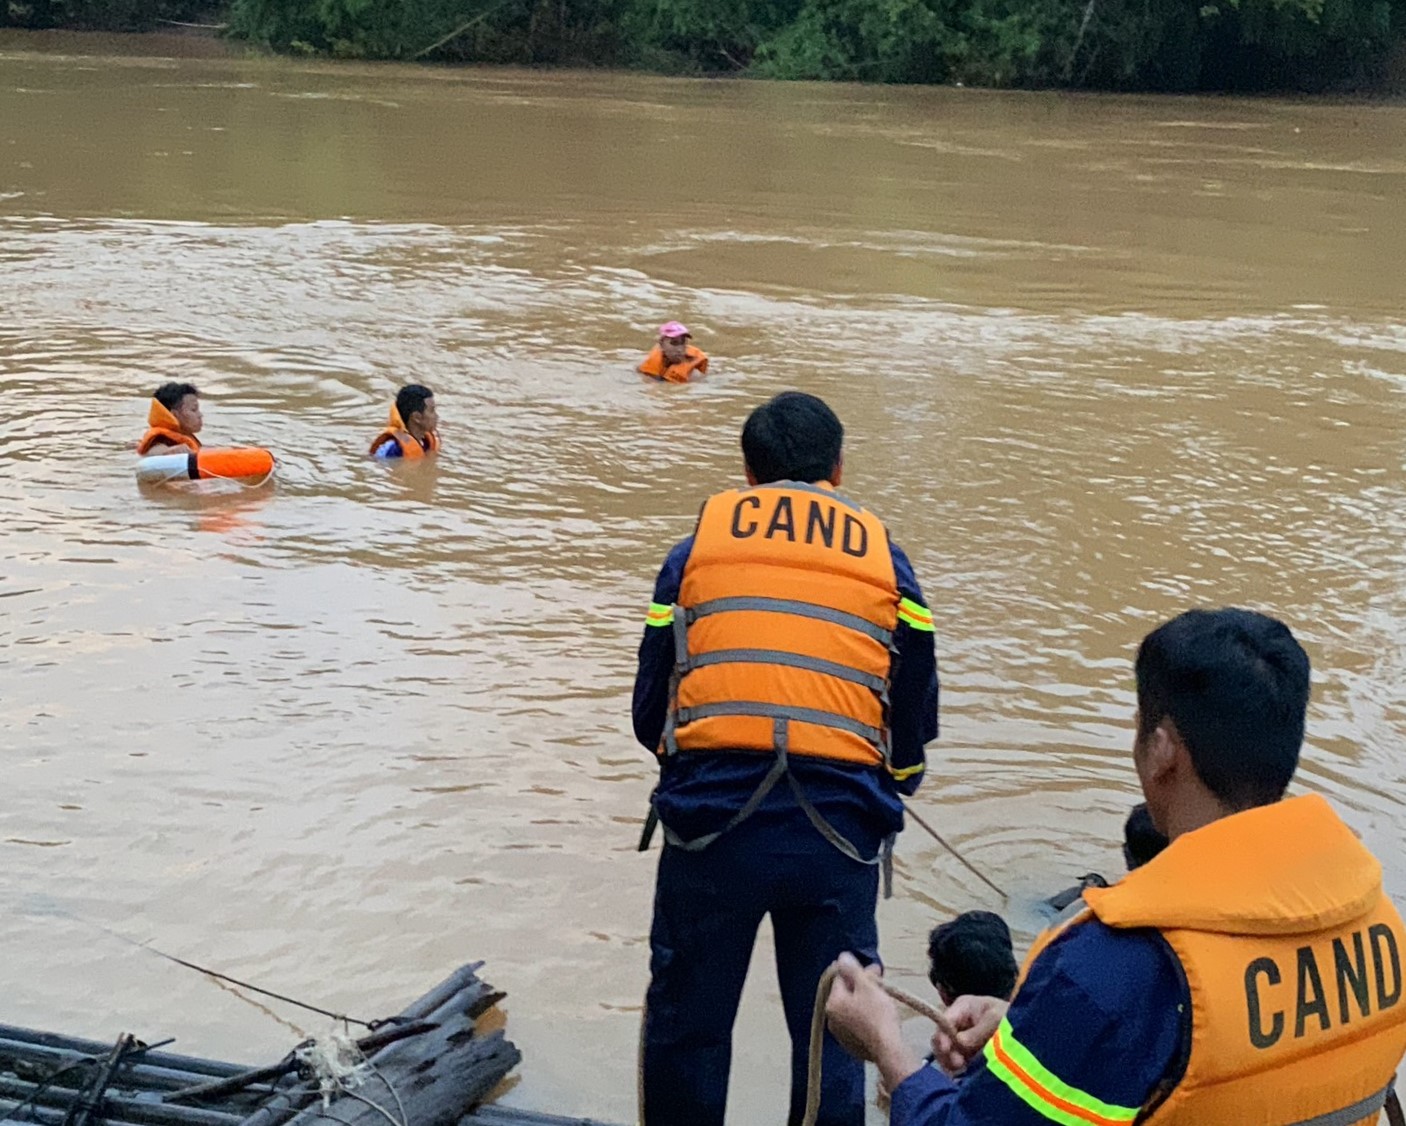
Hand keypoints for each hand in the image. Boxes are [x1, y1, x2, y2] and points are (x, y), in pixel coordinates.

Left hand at [824, 954, 922, 1091]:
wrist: (889, 1049)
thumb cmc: (878, 1016)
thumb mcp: (866, 986)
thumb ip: (852, 970)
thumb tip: (842, 957)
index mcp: (833, 1003)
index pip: (841, 978)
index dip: (858, 972)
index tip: (875, 971)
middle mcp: (832, 1020)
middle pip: (847, 995)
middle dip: (863, 986)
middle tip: (880, 983)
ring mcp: (842, 1035)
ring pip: (852, 1010)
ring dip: (865, 1001)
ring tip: (882, 1000)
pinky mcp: (853, 1046)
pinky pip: (857, 1025)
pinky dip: (866, 1018)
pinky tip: (879, 1017)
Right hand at [930, 995, 1008, 1074]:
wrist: (1029, 1030)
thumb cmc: (1011, 1017)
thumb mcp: (996, 1018)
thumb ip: (977, 1031)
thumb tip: (959, 1042)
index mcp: (963, 1008)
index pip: (944, 1020)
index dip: (942, 1034)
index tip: (946, 1049)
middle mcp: (958, 1023)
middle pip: (940, 1037)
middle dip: (946, 1051)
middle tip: (959, 1063)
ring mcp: (961, 1040)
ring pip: (945, 1053)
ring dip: (951, 1063)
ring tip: (963, 1069)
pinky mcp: (967, 1055)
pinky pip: (954, 1064)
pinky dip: (957, 1070)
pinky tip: (965, 1074)